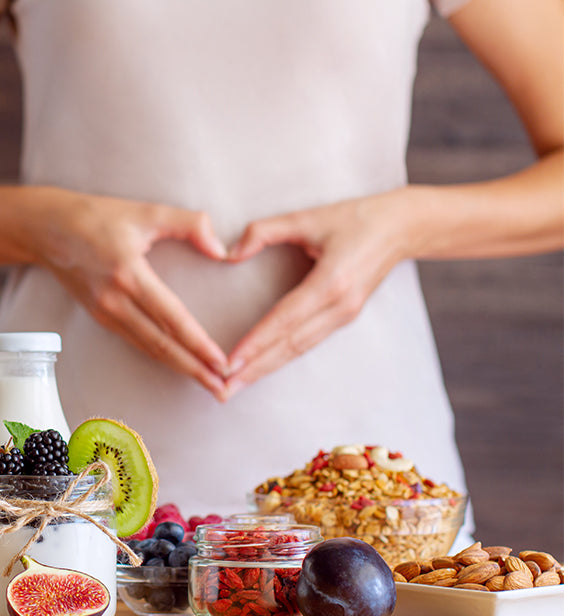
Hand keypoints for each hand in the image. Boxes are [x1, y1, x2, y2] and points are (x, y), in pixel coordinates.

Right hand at [30, 190, 230, 396]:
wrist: (47, 229)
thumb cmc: (97, 216)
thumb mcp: (146, 211)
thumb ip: (190, 224)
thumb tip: (221, 251)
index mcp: (129, 274)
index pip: (172, 318)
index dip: (198, 344)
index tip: (222, 362)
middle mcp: (115, 300)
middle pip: (161, 344)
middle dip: (195, 369)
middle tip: (223, 388)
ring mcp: (104, 312)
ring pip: (148, 348)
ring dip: (179, 368)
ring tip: (207, 383)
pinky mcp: (99, 316)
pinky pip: (135, 341)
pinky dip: (159, 356)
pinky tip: (178, 364)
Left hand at [221, 189, 413, 398]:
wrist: (403, 228)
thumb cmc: (355, 219)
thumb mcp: (308, 216)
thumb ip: (265, 231)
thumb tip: (230, 253)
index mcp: (331, 283)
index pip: (285, 320)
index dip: (256, 342)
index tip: (229, 362)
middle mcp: (339, 307)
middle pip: (290, 346)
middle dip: (254, 369)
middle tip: (222, 389)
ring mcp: (344, 316)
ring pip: (298, 350)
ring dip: (266, 369)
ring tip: (236, 386)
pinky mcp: (344, 318)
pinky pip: (308, 343)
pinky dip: (282, 358)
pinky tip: (262, 368)